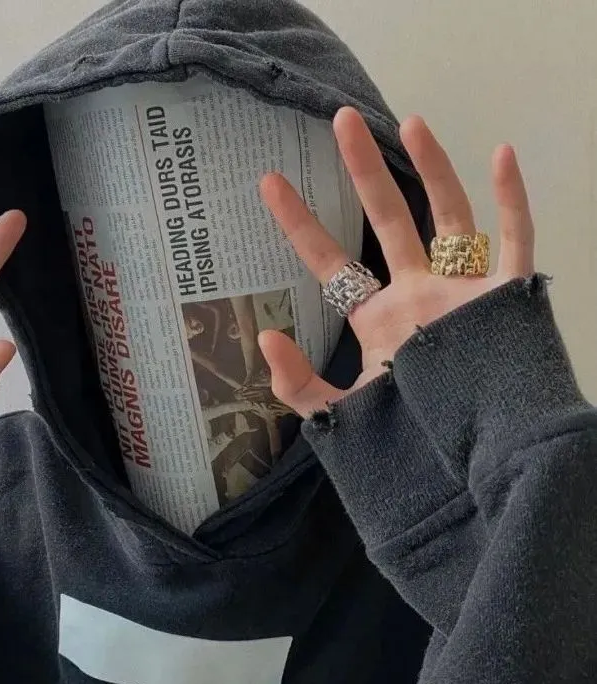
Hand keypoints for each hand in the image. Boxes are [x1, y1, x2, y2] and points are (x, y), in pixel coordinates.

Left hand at [258, 107, 534, 417]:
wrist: (473, 464)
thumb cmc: (409, 441)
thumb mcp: (345, 415)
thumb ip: (299, 386)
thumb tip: (265, 336)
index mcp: (377, 318)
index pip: (331, 261)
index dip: (299, 222)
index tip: (269, 182)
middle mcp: (417, 295)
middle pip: (388, 220)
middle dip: (364, 171)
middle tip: (340, 121)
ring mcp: (461, 292)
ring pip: (449, 217)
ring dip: (433, 169)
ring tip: (410, 123)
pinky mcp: (506, 298)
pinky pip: (514, 240)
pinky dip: (511, 201)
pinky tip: (500, 155)